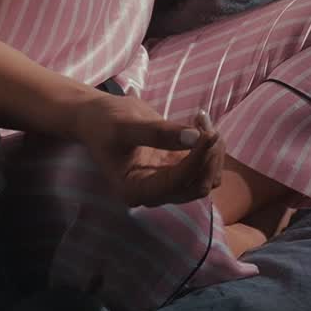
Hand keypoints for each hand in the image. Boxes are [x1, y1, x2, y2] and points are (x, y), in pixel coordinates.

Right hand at [76, 93, 224, 207]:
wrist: (97, 117)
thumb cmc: (105, 121)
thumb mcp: (126, 125)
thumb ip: (159, 133)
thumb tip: (196, 137)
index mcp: (134, 190)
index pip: (177, 182)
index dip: (196, 159)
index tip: (209, 133)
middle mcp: (153, 194)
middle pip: (197, 186)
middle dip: (207, 156)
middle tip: (205, 123)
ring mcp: (166, 183)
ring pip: (206, 178)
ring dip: (212, 152)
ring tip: (203, 120)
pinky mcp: (175, 169)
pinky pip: (204, 167)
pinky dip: (209, 147)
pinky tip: (201, 123)